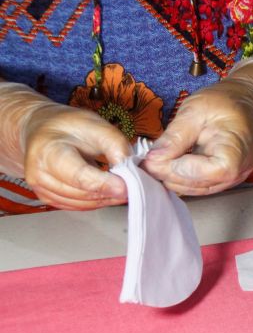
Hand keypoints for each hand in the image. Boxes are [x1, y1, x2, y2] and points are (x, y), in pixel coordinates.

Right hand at [0, 82, 129, 209]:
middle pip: (82, 193)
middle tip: (133, 186)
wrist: (43, 130)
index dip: (104, 184)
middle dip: (111, 192)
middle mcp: (39, 173)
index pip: (78, 175)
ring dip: (107, 198)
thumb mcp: (96, 125)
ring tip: (124, 186)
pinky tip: (108, 191)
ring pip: (83, 203)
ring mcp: (42, 188)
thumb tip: (129, 170)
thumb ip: (115, 145)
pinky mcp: (49, 198)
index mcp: (48, 151)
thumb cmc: (68, 126)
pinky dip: (97, 201)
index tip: (126, 187)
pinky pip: (79, 206)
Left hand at [143, 57, 252, 195]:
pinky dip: (181, 179)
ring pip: (198, 189)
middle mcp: (240, 170)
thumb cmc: (223, 103)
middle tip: (147, 161)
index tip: (157, 158)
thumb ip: (175, 137)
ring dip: (173, 179)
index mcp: (237, 150)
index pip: (212, 171)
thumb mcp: (194, 111)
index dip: (182, 169)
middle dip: (171, 174)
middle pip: (202, 184)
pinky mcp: (223, 179)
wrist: (240, 104)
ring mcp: (233, 178)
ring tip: (154, 163)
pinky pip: (200, 186)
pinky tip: (167, 166)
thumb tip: (154, 159)